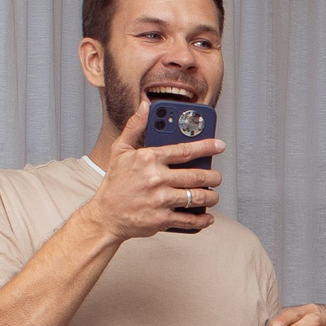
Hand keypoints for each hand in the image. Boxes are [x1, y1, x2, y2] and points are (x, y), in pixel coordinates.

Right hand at [85, 98, 220, 240]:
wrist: (105, 216)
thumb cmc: (115, 183)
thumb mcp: (120, 150)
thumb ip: (135, 126)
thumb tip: (145, 106)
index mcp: (148, 158)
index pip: (184, 150)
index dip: (206, 146)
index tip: (220, 145)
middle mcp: (156, 178)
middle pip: (198, 175)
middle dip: (214, 176)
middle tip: (217, 176)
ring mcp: (159, 200)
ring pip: (198, 197)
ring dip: (212, 197)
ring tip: (213, 195)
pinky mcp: (161, 219)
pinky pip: (190, 219)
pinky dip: (203, 219)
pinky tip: (207, 216)